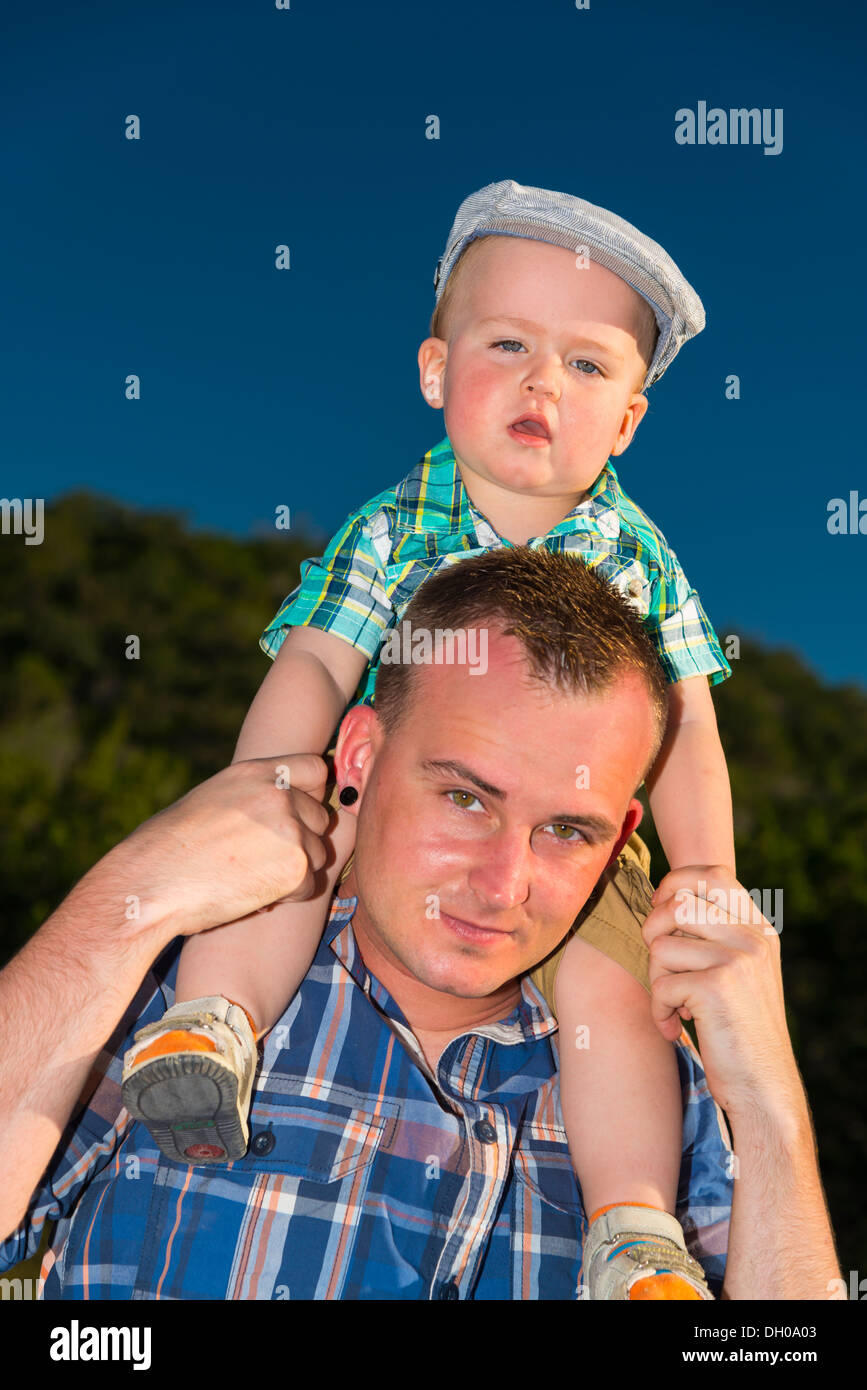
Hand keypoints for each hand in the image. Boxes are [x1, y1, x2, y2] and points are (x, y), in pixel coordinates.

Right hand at [103, 755, 331, 941]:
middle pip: (320, 818)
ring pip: (318, 855)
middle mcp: (277, 794)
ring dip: (295, 871)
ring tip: (252, 878)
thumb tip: (287, 805)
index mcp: (255, 772)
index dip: (310, 795)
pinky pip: (310, 886)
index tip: (293, 816)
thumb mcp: (213, 799)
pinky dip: (288, 897)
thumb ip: (253, 797)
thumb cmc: (170, 848)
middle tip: (262, 860)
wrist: (151, 882)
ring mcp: (289, 829)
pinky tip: (254, 895)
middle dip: (301, 841)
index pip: (315, 770)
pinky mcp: (294, 866)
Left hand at [642, 866, 802, 1117]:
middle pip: (676, 905)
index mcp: (759, 928)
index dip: (673, 885)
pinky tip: (674, 1027)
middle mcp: (752, 937)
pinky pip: (661, 984)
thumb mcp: (739, 972)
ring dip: (656, 979)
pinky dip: (658, 1010)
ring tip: (674, 1005)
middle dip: (654, 935)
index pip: (710, 874)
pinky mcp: (717, 988)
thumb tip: (661, 902)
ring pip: (661, 945)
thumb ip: (713, 935)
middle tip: (662, 968)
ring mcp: (738, 959)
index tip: (662, 916)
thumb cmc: (738, 1031)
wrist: (764, 1087)